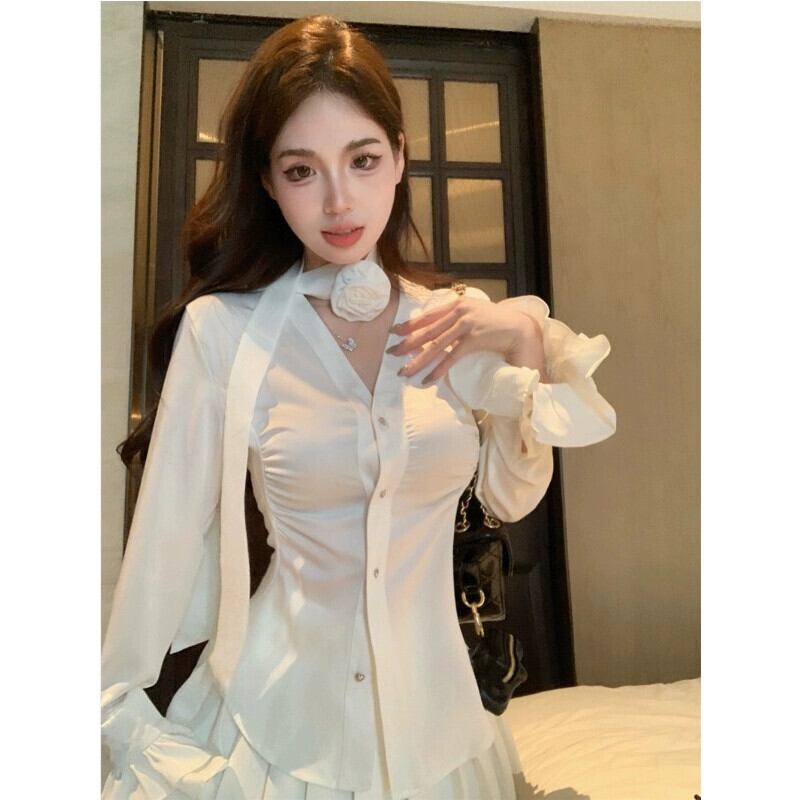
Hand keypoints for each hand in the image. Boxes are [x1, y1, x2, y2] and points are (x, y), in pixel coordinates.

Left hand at [386, 294, 543, 383]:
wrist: (519, 327)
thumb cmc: (496, 321)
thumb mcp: (474, 312)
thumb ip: (456, 316)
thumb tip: (436, 329)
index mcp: (457, 303)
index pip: (428, 315)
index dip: (410, 325)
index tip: (394, 333)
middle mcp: (459, 311)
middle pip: (427, 331)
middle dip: (407, 344)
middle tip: (391, 353)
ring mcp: (466, 325)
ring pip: (436, 345)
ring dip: (418, 361)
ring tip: (405, 372)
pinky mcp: (474, 339)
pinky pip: (451, 357)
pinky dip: (439, 369)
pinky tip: (428, 379)